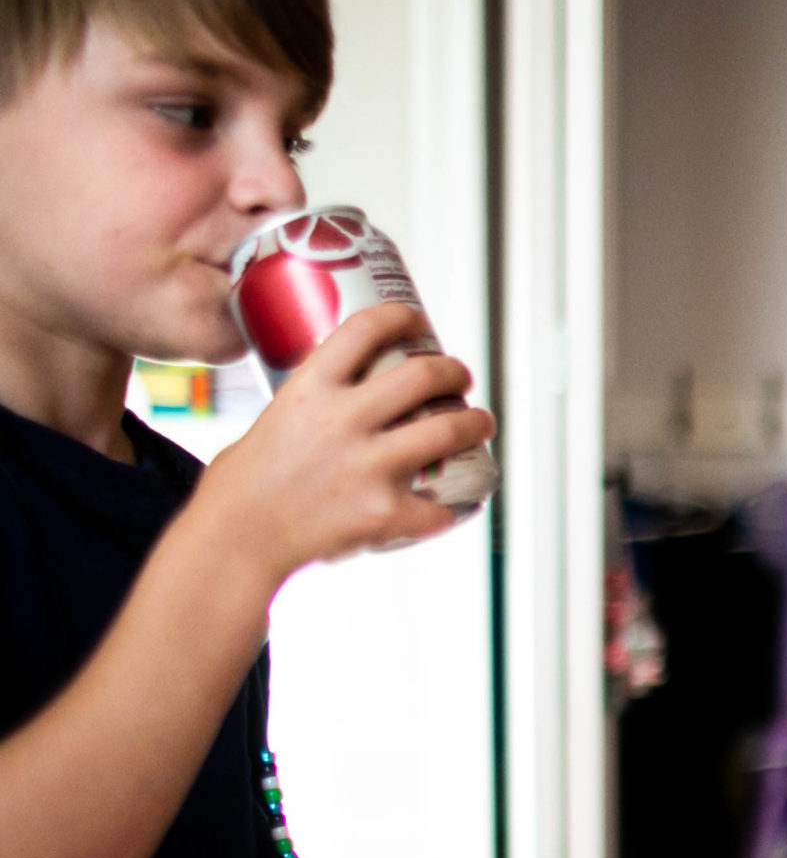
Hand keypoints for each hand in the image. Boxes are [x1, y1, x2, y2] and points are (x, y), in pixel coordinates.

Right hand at [187, 303, 494, 585]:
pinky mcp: (385, 511)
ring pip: (448, 429)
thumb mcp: (272, 420)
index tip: (418, 322)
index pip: (365, 329)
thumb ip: (311, 403)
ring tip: (480, 422)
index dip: (400, 317)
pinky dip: (450, 509)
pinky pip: (439, 507)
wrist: (236, 540)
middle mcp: (344, 420)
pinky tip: (454, 506)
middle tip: (461, 379)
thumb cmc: (244, 484)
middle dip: (454, 372)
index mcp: (310, 389)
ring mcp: (369, 466)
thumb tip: (342, 393)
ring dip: (475, 423)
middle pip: (423, 376)